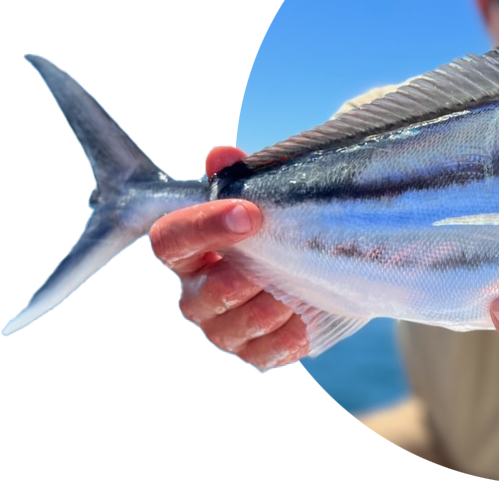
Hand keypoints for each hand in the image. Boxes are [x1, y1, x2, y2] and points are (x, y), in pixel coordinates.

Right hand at [149, 145, 309, 368]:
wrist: (316, 262)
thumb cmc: (272, 226)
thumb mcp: (260, 197)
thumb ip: (238, 177)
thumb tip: (220, 154)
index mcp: (186, 251)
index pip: (170, 239)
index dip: (204, 227)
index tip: (248, 214)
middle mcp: (194, 294)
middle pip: (205, 294)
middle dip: (242, 279)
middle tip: (274, 263)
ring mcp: (221, 329)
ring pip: (236, 329)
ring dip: (270, 307)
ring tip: (295, 289)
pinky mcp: (254, 353)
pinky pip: (265, 355)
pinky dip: (288, 337)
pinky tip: (305, 318)